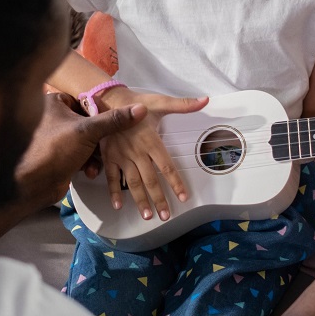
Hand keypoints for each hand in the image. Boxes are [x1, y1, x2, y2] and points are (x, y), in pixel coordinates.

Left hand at [15, 92, 145, 208]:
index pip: (86, 101)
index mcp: (54, 103)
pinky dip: (86, 162)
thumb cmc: (54, 149)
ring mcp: (56, 138)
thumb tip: (140, 109)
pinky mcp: (59, 156)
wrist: (32, 185)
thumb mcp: (88, 131)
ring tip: (96, 163)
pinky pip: (80, 154)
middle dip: (99, 140)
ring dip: (95, 154)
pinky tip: (88, 171)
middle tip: (107, 147)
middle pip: (89, 123)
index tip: (111, 125)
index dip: (100, 114)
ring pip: (86, 141)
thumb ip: (114, 120)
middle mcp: (53, 118)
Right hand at [99, 88, 208, 220]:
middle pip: (150, 180)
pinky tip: (118, 206)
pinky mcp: (109, 157)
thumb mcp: (161, 102)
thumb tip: (205, 100)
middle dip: (159, 199)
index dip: (176, 183)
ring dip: (140, 200)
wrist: (109, 99)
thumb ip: (183, 105)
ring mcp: (122, 156)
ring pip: (132, 182)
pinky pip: (111, 177)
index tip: (184, 197)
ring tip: (147, 216)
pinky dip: (114, 192)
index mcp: (151, 141)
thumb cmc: (138, 102)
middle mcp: (137, 152)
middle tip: (165, 216)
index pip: (167, 167)